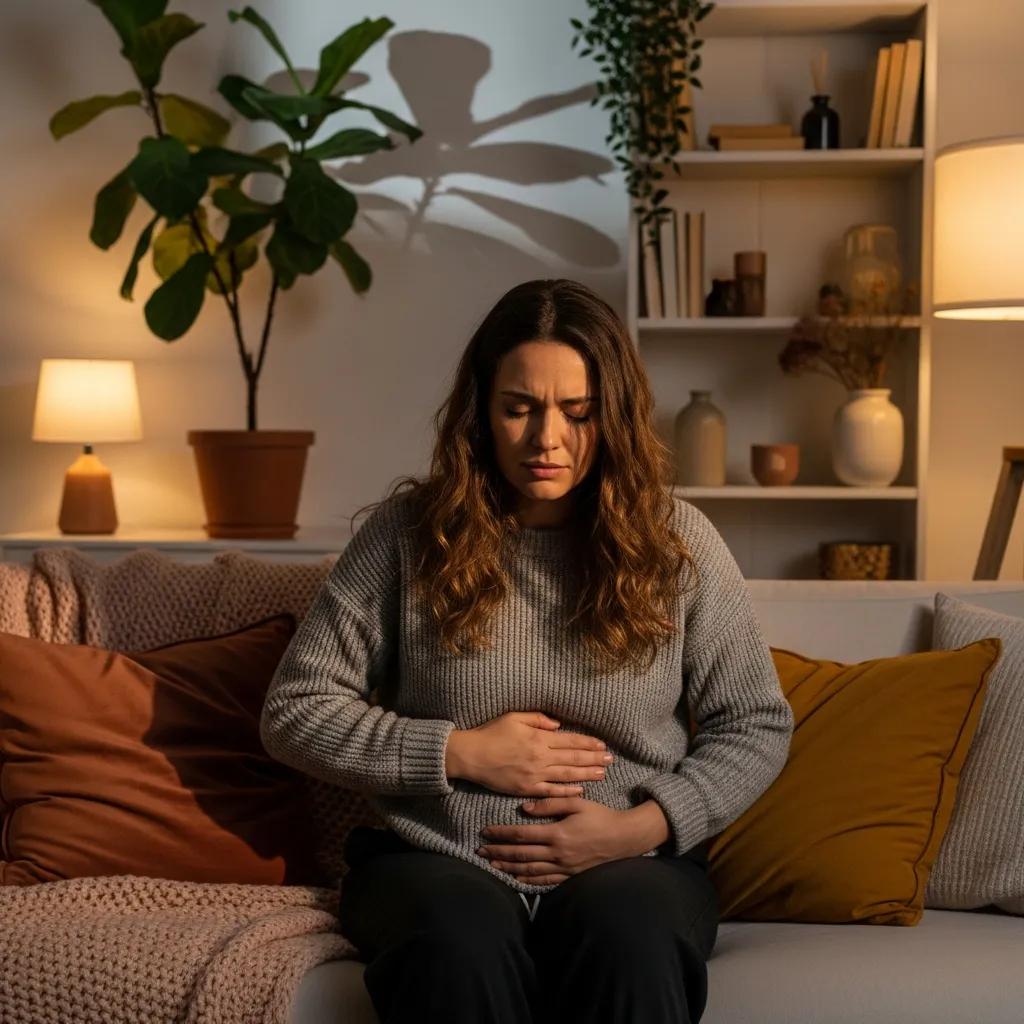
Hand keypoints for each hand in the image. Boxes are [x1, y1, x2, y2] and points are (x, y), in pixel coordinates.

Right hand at [446, 711, 612, 797]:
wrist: (471, 756)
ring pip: (567, 775)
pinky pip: (552, 791)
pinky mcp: (527, 788)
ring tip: (603, 774)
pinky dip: (567, 791)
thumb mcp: (514, 717)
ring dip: (586, 774)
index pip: (570, 740)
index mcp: (538, 737)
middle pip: (573, 758)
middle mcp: (540, 756)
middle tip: (611, 760)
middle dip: (594, 759)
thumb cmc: (491, 733)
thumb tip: (557, 724)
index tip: (602, 745)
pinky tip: (581, 790)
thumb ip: (538, 719)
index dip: (588, 743)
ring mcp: (534, 774)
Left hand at [476, 796, 646, 884]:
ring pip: (529, 870)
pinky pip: (544, 881)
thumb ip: (550, 804)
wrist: (624, 839)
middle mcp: (557, 854)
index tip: (486, 832)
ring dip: (508, 867)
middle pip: (521, 855)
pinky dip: (528, 880)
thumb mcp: (577, 803)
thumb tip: (525, 808)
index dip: (501, 834)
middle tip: (480, 850)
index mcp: (557, 834)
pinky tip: (517, 878)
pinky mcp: (570, 876)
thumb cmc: (601, 817)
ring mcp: (563, 868)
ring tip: (492, 864)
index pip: (521, 835)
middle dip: (498, 852)